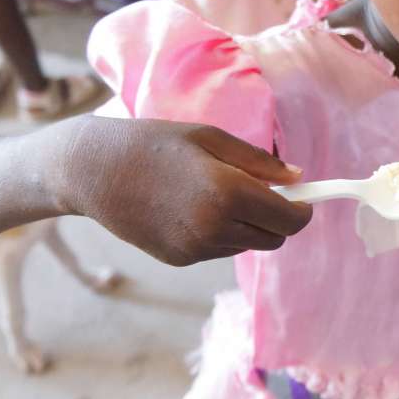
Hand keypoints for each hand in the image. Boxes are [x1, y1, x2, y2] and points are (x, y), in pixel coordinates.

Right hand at [53, 116, 312, 265]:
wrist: (94, 171)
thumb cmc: (156, 144)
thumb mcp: (212, 139)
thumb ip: (260, 162)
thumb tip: (299, 179)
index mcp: (229, 193)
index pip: (291, 220)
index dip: (303, 210)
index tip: (301, 199)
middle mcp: (216, 228)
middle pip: (275, 238)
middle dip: (278, 218)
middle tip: (261, 192)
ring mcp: (196, 248)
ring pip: (248, 245)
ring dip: (249, 226)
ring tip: (219, 194)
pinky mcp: (180, 259)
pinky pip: (220, 250)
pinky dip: (222, 234)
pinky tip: (195, 208)